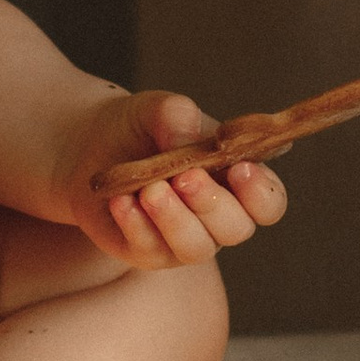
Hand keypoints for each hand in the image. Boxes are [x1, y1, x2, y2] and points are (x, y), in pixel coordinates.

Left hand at [64, 90, 288, 270]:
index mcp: (236, 181)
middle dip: (212, 203)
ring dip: (175, 220)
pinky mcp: (148, 252)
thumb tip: (188, 138)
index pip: (268, 202)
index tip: (240, 170)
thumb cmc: (141, 127)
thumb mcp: (156, 108)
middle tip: (185, 177)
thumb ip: (178, 116)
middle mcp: (218, 217)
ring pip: (197, 248)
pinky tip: (121, 200)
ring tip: (149, 190)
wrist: (91, 147)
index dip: (261, 193)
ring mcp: (184, 239)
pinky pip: (150, 251)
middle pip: (237, 228)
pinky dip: (137, 225)